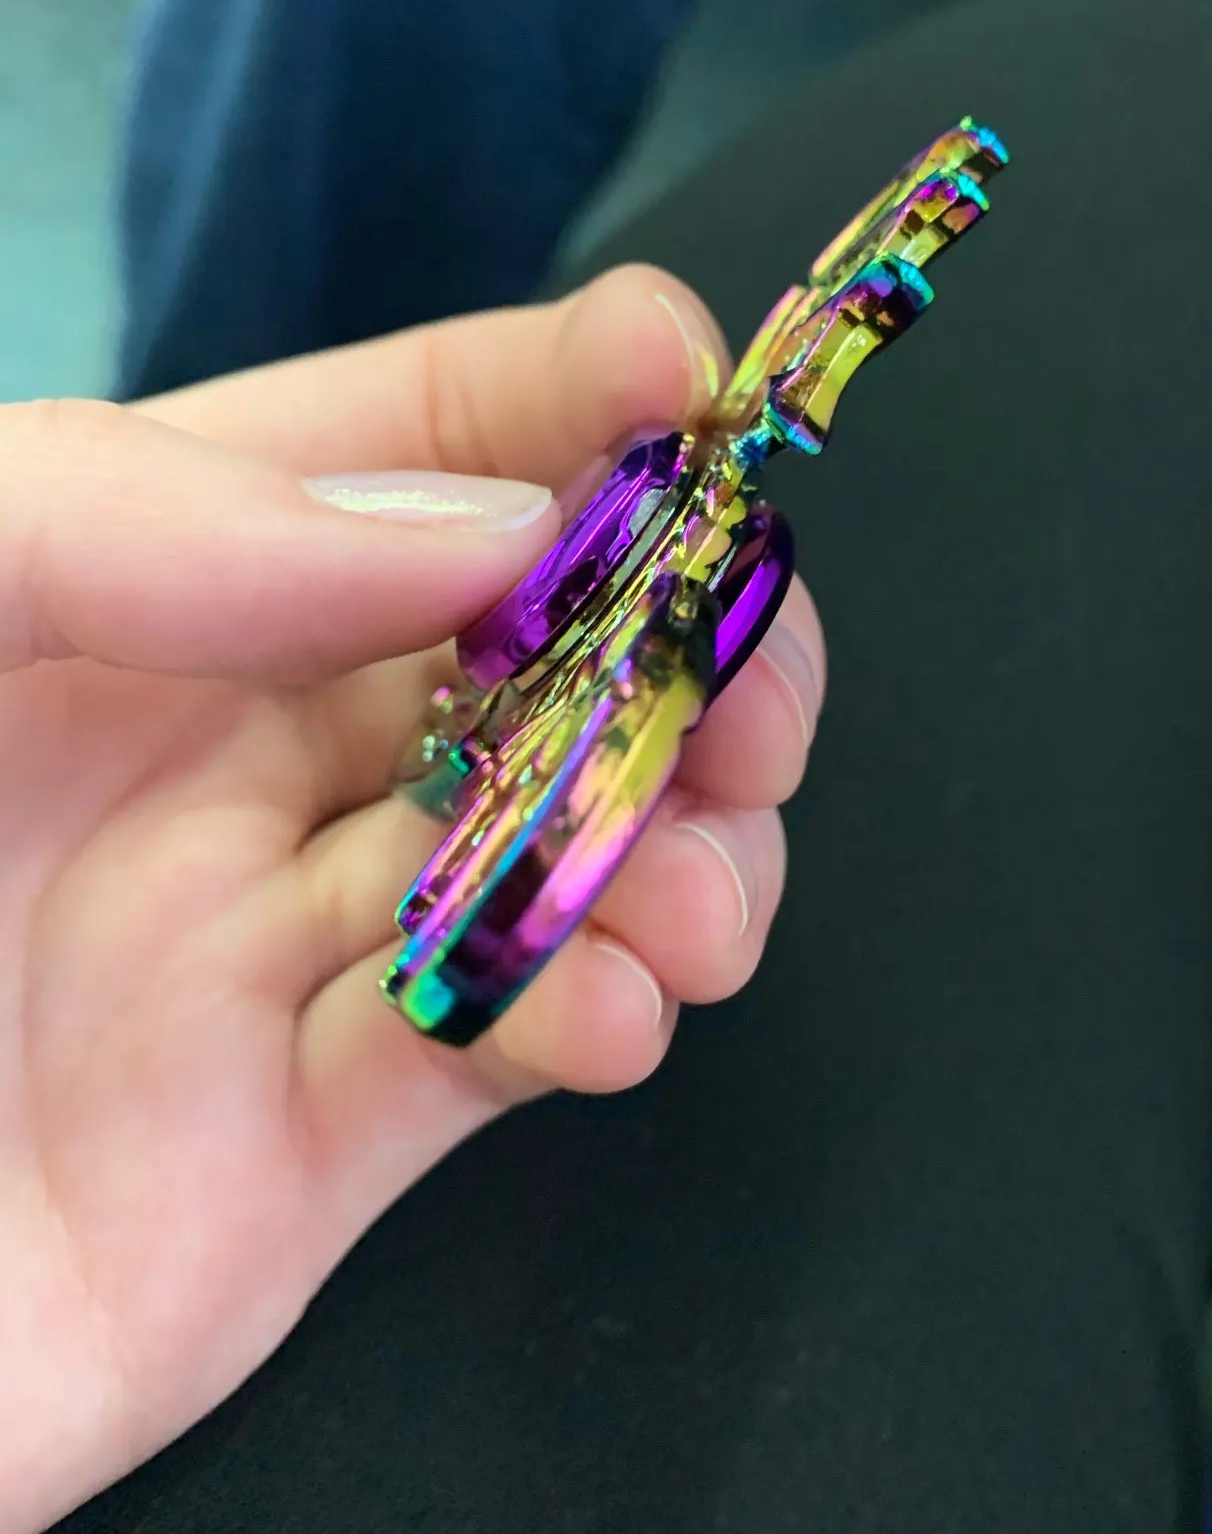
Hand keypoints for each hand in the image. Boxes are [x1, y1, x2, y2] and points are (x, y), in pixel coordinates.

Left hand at [0, 268, 823, 1533]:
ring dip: (675, 847)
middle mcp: (220, 750)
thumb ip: (161, 523)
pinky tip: (623, 1005)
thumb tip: (487, 530)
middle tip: (759, 683)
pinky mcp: (289, 1152)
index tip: (700, 382)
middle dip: (685, 647)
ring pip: (547, 853)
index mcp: (130, 579)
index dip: (566, 396)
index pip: (400, 442)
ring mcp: (263, 949)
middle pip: (532, 656)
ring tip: (710, 883)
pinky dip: (592, 1017)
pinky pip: (486, 1053)